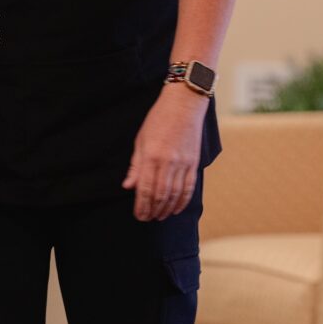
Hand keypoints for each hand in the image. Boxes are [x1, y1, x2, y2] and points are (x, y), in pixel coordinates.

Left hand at [122, 86, 207, 221]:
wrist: (184, 104)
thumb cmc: (159, 119)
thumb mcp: (140, 139)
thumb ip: (136, 165)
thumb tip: (128, 186)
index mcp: (151, 156)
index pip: (144, 188)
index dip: (141, 206)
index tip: (139, 215)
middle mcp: (167, 162)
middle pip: (160, 195)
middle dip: (152, 210)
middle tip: (147, 219)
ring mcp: (182, 163)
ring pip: (175, 194)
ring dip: (166, 209)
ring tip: (160, 216)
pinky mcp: (194, 162)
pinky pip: (189, 187)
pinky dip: (183, 201)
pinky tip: (176, 208)